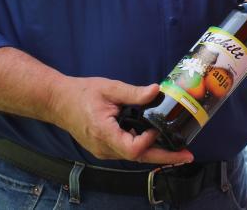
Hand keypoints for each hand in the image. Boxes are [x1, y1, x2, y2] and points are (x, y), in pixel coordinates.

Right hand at [49, 77, 193, 164]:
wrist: (59, 102)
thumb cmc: (81, 93)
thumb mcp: (109, 88)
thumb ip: (133, 93)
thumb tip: (156, 91)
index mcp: (103, 132)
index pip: (132, 148)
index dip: (149, 141)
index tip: (158, 126)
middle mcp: (104, 147)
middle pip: (138, 158)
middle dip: (165, 157)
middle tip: (187, 155)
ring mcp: (103, 151)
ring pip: (134, 157)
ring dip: (155, 153)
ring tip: (178, 149)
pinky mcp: (104, 148)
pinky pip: (127, 152)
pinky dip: (143, 147)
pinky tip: (156, 139)